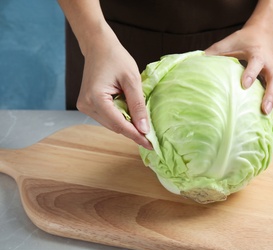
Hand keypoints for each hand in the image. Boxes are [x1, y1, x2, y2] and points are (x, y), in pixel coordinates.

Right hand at [76, 33, 152, 148]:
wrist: (98, 46)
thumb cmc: (116, 58)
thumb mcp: (132, 80)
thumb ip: (138, 105)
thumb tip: (144, 128)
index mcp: (96, 98)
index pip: (119, 125)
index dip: (136, 136)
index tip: (151, 145)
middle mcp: (87, 105)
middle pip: (114, 127)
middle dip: (133, 132)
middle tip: (151, 139)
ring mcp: (85, 106)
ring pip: (111, 124)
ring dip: (127, 126)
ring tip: (143, 126)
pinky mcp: (88, 105)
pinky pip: (107, 118)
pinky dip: (120, 118)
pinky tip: (131, 116)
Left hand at [205, 27, 272, 125]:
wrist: (263, 34)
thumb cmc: (243, 40)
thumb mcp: (229, 42)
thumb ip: (214, 51)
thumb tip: (197, 61)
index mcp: (258, 54)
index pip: (256, 63)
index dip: (251, 73)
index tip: (245, 85)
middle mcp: (270, 65)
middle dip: (270, 96)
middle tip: (264, 110)